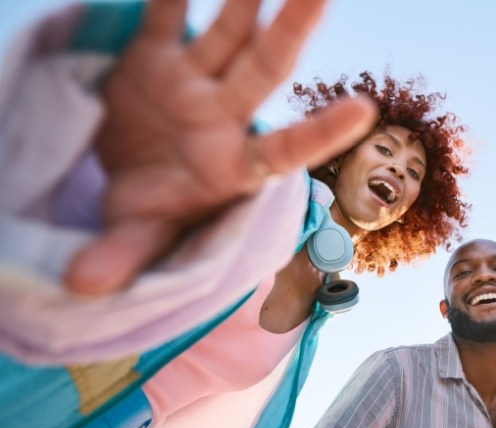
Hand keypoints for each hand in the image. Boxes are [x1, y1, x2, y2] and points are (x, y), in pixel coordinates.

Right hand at [65, 0, 376, 294]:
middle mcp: (222, 117)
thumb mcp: (135, 238)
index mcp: (233, 166)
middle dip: (293, 29)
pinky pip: (163, 15)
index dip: (322, 132)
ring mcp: (191, 83)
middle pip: (265, 68)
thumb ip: (123, 257)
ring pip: (227, 32)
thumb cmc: (148, 214)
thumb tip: (84, 286)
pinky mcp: (155, 58)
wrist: (119, 176)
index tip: (366, 109)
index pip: (285, 149)